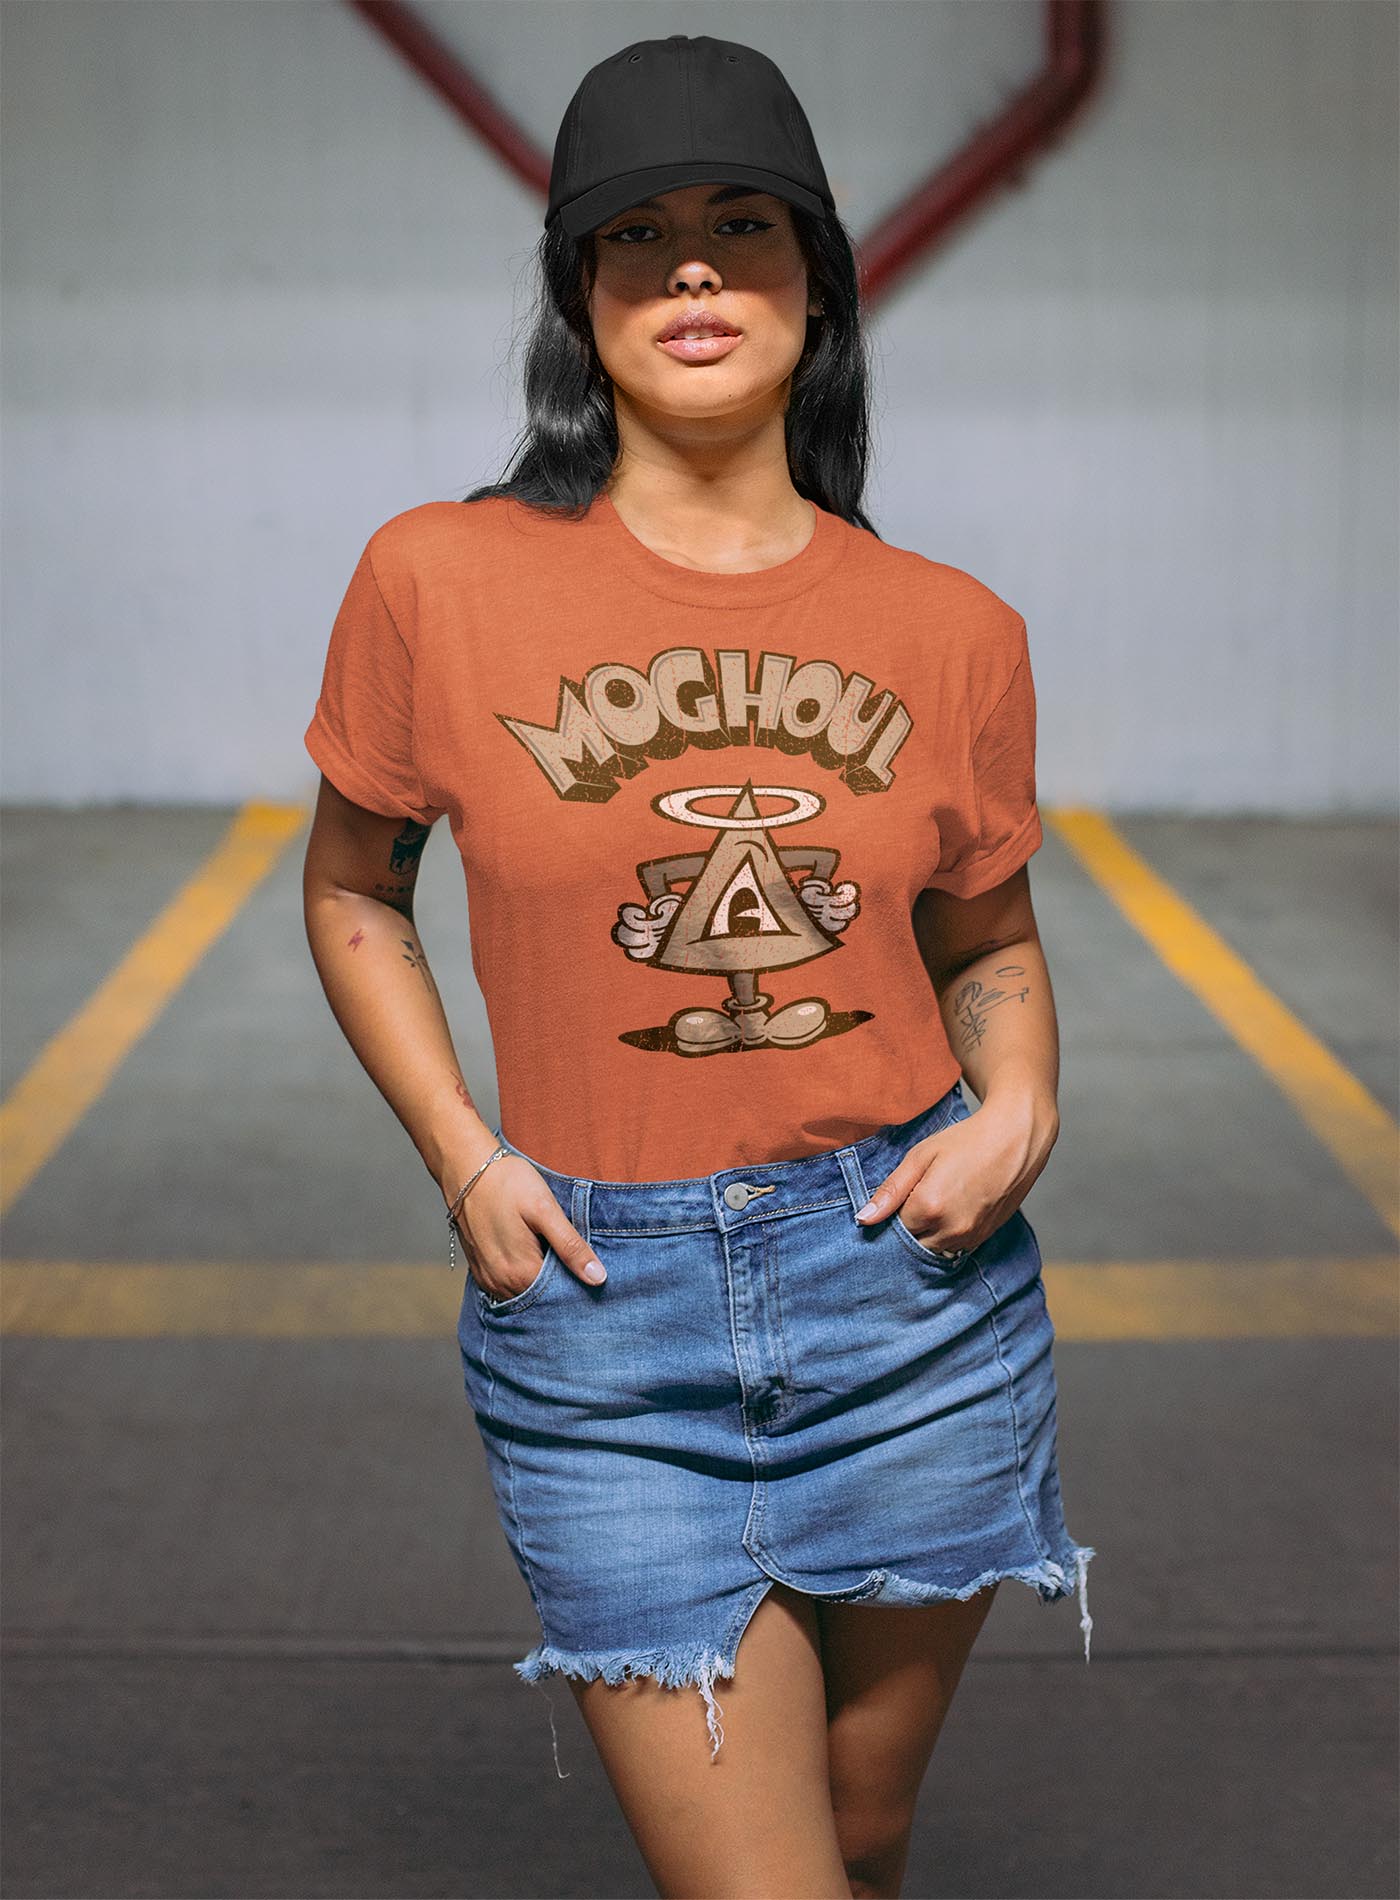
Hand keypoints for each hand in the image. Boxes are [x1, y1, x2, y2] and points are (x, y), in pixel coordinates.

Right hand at [449, 1152, 606, 1297]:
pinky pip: (507, 1284)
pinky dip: (522, 1275)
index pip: (561, 1294)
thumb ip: (571, 1246)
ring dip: (539, 1278)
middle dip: (559, 1281)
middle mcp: (501, 1283)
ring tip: (548, 1249)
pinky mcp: (479, 1268)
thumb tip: (598, 1278)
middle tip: (570, 1252)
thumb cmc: (508, 1183)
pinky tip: (530, 1251)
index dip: (578, 1280)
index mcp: (522, 1273)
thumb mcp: (545, 1210)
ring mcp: (487, 1278)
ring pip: (524, 1291)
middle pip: (542, 1295)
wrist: (466, 1167)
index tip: (587, 1264)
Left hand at [855, 1093, 1055, 1254]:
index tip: (899, 1195)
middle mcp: (950, 1229)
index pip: (893, 1228)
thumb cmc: (966, 1140)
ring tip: (937, 1199)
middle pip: (912, 1243)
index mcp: (929, 1207)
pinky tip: (953, 1207)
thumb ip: (890, 1191)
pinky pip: (955, 1247)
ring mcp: (970, 1236)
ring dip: (927, 1233)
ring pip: (933, 1248)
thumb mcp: (921, 1156)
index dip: (892, 1212)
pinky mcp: (985, 1237)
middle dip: (907, 1227)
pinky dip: (946, 1234)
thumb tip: (864, 1219)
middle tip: (915, 1198)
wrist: (1016, 1138)